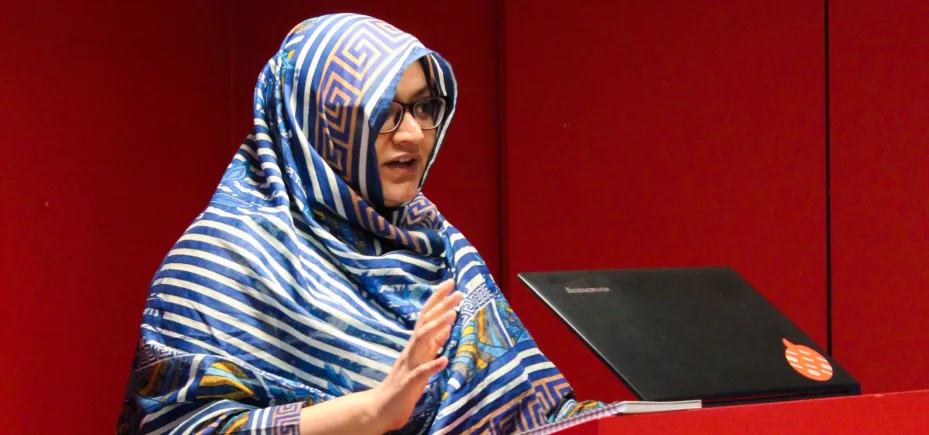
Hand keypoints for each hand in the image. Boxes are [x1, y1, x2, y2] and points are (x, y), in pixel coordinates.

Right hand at [371, 280, 462, 430]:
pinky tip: (444, 359)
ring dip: (437, 326)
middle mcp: (411, 349)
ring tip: (453, 314)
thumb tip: (446, 327)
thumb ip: (433, 344)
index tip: (451, 283)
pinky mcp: (409, 382)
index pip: (427, 316)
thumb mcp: (422, 360)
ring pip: (422, 340)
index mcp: (415, 344)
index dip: (438, 299)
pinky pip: (421, 372)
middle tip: (458, 291)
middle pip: (425, 322)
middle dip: (441, 306)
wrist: (381, 408)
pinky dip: (432, 364)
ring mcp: (409, 364)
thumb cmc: (404, 384)